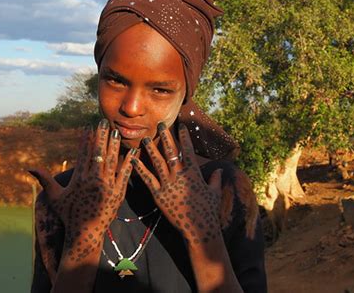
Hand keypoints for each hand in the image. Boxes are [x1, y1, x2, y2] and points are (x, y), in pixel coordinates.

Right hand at [29, 119, 136, 261]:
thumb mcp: (55, 196)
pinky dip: (129, 162)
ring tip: (116, 131)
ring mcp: (107, 187)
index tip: (87, 127)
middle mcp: (93, 180)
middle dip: (101, 136)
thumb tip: (29, 168)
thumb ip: (44, 179)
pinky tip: (132, 151)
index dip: (85, 139)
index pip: (83, 154)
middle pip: (98, 153)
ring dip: (114, 145)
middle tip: (103, 122)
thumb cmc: (68, 214)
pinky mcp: (118, 193)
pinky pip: (125, 174)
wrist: (84, 234)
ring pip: (112, 161)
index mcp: (79, 178)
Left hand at [131, 122, 221, 246]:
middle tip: (160, 125)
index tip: (181, 126)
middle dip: (165, 137)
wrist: (198, 228)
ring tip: (145, 138)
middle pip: (171, 152)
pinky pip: (147, 179)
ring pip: (157, 162)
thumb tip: (220, 170)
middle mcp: (180, 175)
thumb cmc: (208, 210)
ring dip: (151, 149)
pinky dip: (140, 168)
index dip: (184, 137)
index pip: (188, 150)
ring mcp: (168, 185)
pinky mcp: (158, 195)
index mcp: (193, 173)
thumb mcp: (214, 193)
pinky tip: (133, 159)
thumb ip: (216, 179)